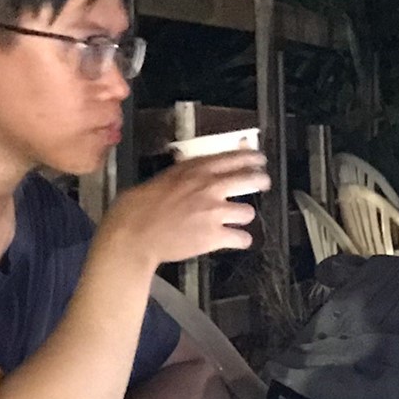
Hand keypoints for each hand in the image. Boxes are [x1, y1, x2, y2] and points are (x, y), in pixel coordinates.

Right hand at [95, 149, 271, 267]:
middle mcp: (210, 187)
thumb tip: (191, 172)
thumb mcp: (163, 178)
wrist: (135, 232)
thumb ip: (184, 174)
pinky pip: (242, 238)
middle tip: (263, 183)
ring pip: (248, 212)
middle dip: (260, 181)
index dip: (250, 157)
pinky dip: (242, 240)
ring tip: (237, 220)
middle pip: (249, 180)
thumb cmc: (140, 205)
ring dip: (244, 216)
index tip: (259, 159)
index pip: (232, 158)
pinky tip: (238, 240)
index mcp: (196, 170)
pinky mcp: (215, 236)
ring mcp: (215, 212)